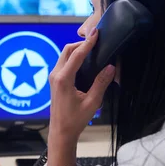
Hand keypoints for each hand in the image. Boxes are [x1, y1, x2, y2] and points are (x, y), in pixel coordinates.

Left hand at [48, 28, 115, 151]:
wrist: (61, 132)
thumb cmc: (75, 120)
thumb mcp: (92, 102)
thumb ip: (101, 83)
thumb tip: (111, 67)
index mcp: (64, 79)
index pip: (76, 55)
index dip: (88, 43)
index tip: (96, 33)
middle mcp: (56, 75)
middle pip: (67, 50)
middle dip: (81, 43)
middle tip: (96, 40)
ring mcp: (53, 77)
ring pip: (64, 55)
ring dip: (77, 49)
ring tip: (92, 48)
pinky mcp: (55, 80)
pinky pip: (63, 63)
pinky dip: (73, 57)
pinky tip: (84, 60)